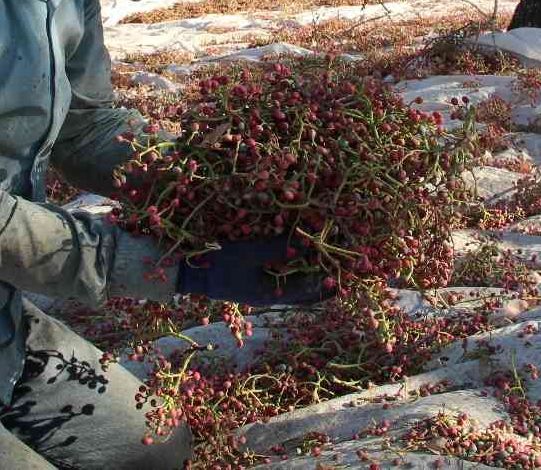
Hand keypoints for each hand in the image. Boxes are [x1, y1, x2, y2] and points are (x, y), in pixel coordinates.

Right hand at [175, 236, 333, 306]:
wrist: (193, 273)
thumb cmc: (219, 263)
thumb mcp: (248, 253)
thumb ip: (276, 248)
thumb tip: (305, 243)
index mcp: (270, 294)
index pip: (306, 287)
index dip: (325, 275)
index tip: (342, 265)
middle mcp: (272, 296)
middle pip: (306, 293)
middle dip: (326, 282)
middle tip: (347, 273)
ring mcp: (265, 292)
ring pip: (298, 291)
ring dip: (315, 282)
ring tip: (335, 275)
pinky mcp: (259, 284)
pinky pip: (286, 285)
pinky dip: (299, 278)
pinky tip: (307, 270)